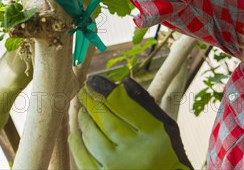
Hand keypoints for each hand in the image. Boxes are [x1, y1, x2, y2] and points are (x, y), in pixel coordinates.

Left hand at [69, 76, 192, 169]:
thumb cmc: (168, 152)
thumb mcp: (166, 126)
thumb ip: (145, 105)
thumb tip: (123, 83)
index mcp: (153, 132)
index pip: (122, 104)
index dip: (104, 90)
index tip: (93, 81)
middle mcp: (135, 150)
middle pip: (106, 120)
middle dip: (91, 103)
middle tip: (83, 92)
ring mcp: (118, 167)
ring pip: (92, 138)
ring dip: (83, 121)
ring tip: (81, 110)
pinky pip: (84, 159)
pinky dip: (77, 145)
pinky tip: (76, 133)